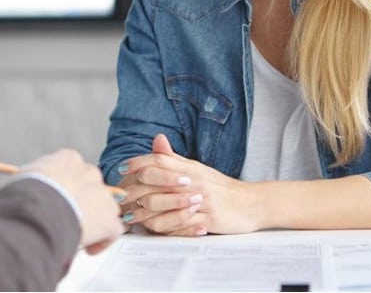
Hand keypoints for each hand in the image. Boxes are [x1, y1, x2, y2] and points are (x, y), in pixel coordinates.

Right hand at [23, 149, 124, 253]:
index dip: (65, 186)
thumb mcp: (23, 177)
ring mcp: (102, 195)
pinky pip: (112, 230)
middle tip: (67, 218)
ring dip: (94, 220)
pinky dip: (103, 241)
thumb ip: (33, 178)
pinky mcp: (109, 218)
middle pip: (90, 187)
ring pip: (105, 207)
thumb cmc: (25, 195)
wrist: (37, 212)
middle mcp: (89, 173)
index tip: (57, 198)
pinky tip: (89, 249)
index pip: (72, 169)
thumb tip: (26, 184)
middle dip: (82, 202)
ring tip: (77, 234)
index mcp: (68, 159)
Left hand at [120, 134, 265, 235]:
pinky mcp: (206, 219)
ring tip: (130, 218)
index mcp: (189, 167)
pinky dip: (162, 228)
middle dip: (132, 191)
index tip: (121, 169)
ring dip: (142, 213)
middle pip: (154, 182)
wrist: (251, 203)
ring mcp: (199, 200)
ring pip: (161, 205)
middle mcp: (192, 181)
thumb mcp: (197, 169)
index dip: (136, 163)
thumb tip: (157, 140)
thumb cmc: (220, 187)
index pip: (158, 160)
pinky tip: (152, 230)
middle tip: (119, 200)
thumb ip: (174, 158)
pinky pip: (177, 225)